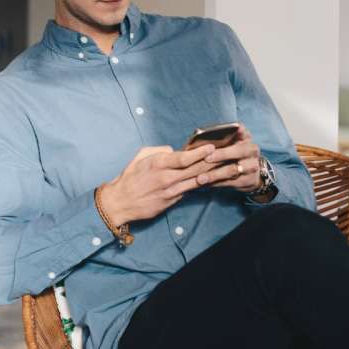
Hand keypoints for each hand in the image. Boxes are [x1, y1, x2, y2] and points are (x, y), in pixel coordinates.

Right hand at [98, 144, 220, 225]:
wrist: (121, 202)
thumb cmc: (129, 178)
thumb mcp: (140, 157)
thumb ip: (159, 151)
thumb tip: (174, 151)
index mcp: (158, 164)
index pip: (184, 158)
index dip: (200, 152)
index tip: (212, 147)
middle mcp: (166, 178)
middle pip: (195, 169)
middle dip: (212, 162)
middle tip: (227, 156)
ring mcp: (170, 191)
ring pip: (196, 182)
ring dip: (212, 175)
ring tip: (226, 169)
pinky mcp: (172, 201)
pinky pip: (190, 191)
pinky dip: (201, 185)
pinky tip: (212, 181)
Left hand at [197, 125, 262, 192]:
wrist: (250, 172)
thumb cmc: (230, 154)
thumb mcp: (228, 143)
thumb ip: (217, 139)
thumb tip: (196, 138)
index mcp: (245, 137)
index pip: (241, 130)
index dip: (237, 129)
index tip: (230, 130)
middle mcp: (251, 150)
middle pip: (239, 151)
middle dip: (222, 154)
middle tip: (206, 158)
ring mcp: (252, 166)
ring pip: (232, 170)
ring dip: (214, 174)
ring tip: (200, 178)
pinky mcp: (249, 180)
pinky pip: (231, 182)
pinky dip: (216, 183)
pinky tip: (205, 184)